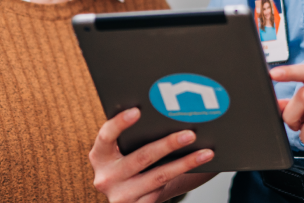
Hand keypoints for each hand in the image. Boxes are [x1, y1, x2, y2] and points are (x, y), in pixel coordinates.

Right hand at [89, 107, 213, 202]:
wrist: (128, 192)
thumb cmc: (128, 157)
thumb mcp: (121, 147)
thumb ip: (131, 133)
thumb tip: (162, 110)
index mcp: (99, 156)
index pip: (106, 136)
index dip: (120, 123)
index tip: (137, 110)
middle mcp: (105, 178)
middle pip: (141, 157)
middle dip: (168, 144)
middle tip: (190, 133)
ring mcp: (121, 196)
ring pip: (158, 176)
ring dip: (185, 163)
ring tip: (205, 152)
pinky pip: (163, 190)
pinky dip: (182, 176)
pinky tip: (197, 167)